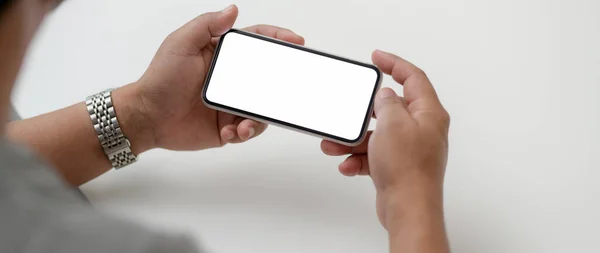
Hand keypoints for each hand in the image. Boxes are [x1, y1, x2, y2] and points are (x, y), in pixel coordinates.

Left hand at [116, 5, 304, 151]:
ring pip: (261, 107)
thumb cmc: (160, 79)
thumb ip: (207, 25)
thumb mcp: (180, 44)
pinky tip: (231, 133)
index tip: (296, 41)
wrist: (148, 118)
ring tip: (242, 125)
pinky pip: (248, 129)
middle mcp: (231, 78)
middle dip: (279, 84)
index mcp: (222, 55)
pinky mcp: (228, 126)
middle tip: (286, 90)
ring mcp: (231, 103)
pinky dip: (244, 133)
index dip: (278, 39)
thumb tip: (233, 9)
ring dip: (258, 117)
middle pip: (267, 77)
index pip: (256, 42)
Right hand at [320, 50, 449, 228]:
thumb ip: (387, 103)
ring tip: (334, 146)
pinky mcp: (398, 167)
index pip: (413, 78)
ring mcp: (410, 149)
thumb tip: (385, 96)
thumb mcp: (392, 124)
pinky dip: (359, 159)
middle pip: (389, 110)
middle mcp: (422, 129)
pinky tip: (348, 165)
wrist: (408, 209)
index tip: (377, 57)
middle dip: (362, 114)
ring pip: (377, 136)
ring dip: (354, 141)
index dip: (394, 64)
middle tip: (347, 111)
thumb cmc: (408, 169)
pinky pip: (374, 156)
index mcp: (428, 113)